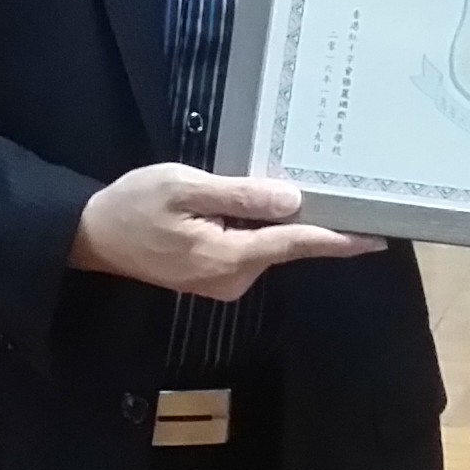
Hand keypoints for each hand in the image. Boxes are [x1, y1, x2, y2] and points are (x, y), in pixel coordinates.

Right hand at [72, 164, 381, 296]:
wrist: (91, 236)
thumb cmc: (134, 205)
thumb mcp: (184, 187)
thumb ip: (239, 195)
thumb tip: (293, 201)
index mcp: (227, 257)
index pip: (295, 245)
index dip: (338, 239)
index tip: (377, 237)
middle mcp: (233, 279)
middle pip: (286, 245)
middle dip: (310, 220)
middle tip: (336, 187)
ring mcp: (224, 282)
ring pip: (269, 247)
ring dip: (283, 223)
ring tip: (290, 187)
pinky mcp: (215, 277)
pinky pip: (251, 249)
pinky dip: (262, 229)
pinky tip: (260, 206)